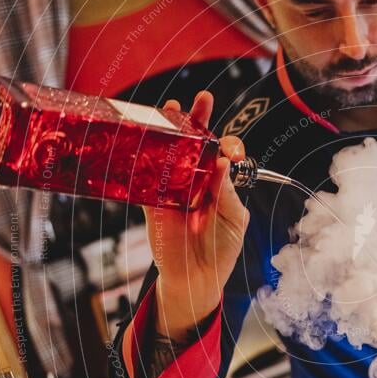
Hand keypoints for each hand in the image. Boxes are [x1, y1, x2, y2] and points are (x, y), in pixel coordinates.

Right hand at [142, 91, 249, 340]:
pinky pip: (146, 179)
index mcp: (217, 183)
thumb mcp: (232, 219)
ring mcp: (172, 190)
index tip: (226, 135)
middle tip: (201, 99)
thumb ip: (225, 191)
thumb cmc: (221, 249)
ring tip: (169, 109)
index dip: (221, 138)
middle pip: (193, 144)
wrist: (198, 279)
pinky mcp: (152, 203)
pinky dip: (144, 160)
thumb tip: (222, 161)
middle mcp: (194, 181)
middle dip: (195, 120)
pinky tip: (145, 140)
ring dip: (167, 132)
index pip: (218, 152)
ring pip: (168, 154)